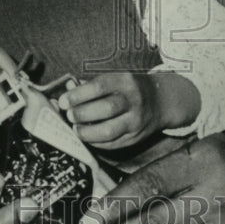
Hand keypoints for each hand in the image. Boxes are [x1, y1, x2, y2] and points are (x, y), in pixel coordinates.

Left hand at [57, 71, 199, 149]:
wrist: (161, 101)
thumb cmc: (130, 88)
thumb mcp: (116, 78)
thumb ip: (91, 86)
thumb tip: (66, 94)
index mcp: (126, 81)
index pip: (99, 87)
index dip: (77, 95)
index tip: (63, 101)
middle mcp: (134, 100)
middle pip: (105, 109)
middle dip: (81, 114)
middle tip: (69, 115)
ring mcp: (136, 121)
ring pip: (108, 131)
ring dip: (86, 132)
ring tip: (76, 129)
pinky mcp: (136, 138)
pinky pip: (112, 144)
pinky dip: (95, 142)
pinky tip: (87, 137)